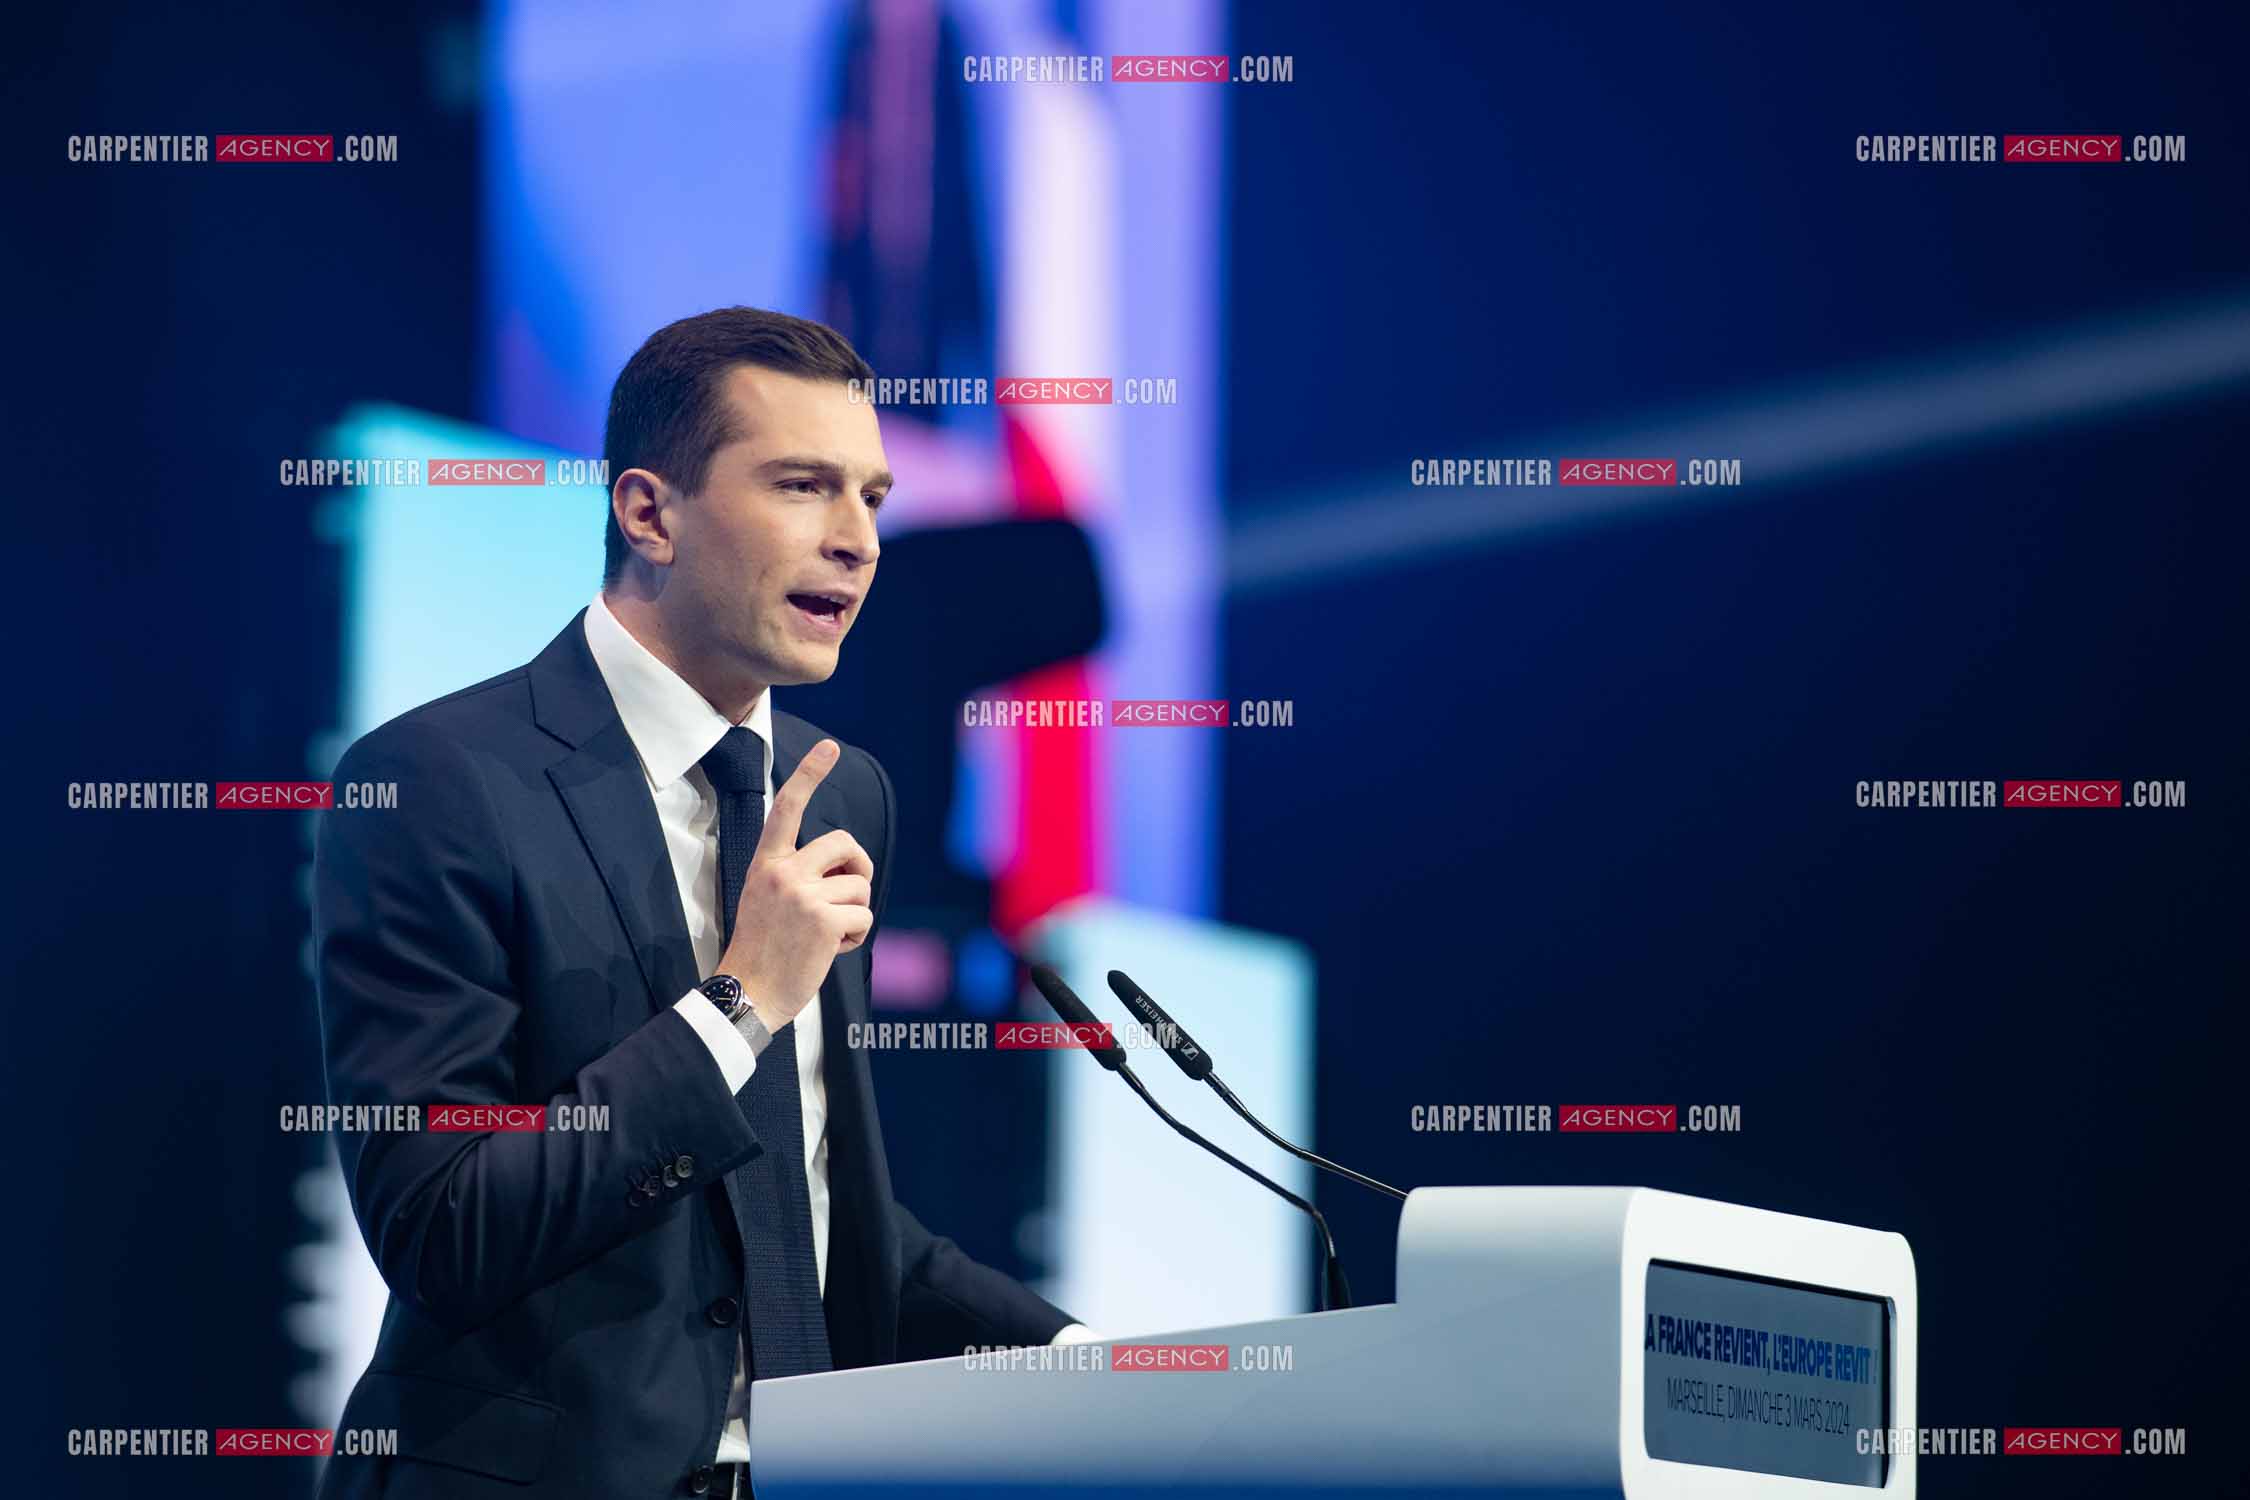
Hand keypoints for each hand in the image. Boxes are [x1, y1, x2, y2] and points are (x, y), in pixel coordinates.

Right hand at [716, 740, 874, 1033]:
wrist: (747, 992)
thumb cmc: (762, 949)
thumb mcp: (766, 898)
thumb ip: (796, 875)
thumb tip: (845, 864)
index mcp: (766, 863)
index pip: (786, 809)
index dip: (809, 775)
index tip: (829, 747)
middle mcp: (783, 872)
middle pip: (845, 843)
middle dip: (858, 866)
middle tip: (851, 894)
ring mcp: (802, 895)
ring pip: (860, 885)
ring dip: (854, 912)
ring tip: (826, 935)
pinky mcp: (823, 920)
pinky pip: (863, 916)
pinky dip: (856, 937)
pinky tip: (829, 951)